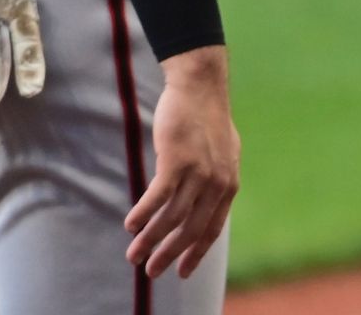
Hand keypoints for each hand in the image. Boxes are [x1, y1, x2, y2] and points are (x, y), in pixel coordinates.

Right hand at [125, 46, 238, 280]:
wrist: (201, 88)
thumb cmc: (207, 121)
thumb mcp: (222, 155)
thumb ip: (215, 180)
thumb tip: (204, 204)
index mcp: (229, 185)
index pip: (212, 230)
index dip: (196, 254)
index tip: (182, 273)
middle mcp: (218, 183)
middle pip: (190, 230)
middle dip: (169, 254)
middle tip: (151, 272)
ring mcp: (199, 173)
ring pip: (170, 219)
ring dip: (150, 240)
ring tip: (134, 255)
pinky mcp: (178, 161)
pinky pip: (157, 198)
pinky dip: (143, 215)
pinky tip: (130, 226)